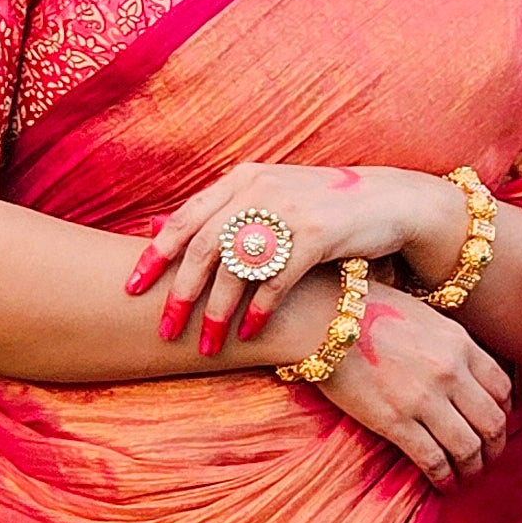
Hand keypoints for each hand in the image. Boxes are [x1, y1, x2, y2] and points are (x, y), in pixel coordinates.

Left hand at [128, 159, 475, 357]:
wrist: (390, 201)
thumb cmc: (324, 207)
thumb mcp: (269, 196)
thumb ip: (222, 212)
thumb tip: (157, 229)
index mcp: (243, 178)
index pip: (187, 218)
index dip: (156, 254)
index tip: (131, 287)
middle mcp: (260, 189)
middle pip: (204, 247)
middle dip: (180, 293)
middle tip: (165, 329)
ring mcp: (288, 211)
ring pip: (237, 269)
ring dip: (218, 312)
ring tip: (207, 343)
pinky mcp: (317, 235)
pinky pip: (277, 280)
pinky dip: (260, 310)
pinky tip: (249, 333)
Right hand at [313, 283, 511, 484]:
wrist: (324, 318)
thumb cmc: (369, 311)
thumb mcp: (426, 317)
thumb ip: (451, 345)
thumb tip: (464, 373)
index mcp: (461, 343)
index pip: (503, 389)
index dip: (504, 413)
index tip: (494, 425)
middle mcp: (451, 372)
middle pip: (493, 423)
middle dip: (494, 448)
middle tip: (486, 459)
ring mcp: (425, 399)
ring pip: (468, 448)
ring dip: (472, 469)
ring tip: (466, 477)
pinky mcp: (395, 422)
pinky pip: (433, 460)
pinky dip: (444, 478)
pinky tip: (442, 484)